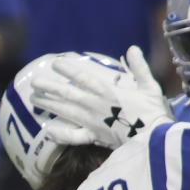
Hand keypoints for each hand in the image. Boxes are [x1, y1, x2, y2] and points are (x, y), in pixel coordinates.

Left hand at [30, 45, 172, 148]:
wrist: (155, 140)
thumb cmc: (155, 112)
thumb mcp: (150, 86)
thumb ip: (139, 67)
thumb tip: (131, 48)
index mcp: (108, 91)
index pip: (83, 78)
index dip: (67, 70)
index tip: (54, 64)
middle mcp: (95, 105)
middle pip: (67, 95)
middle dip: (49, 88)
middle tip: (34, 82)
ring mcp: (92, 122)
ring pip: (65, 112)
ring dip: (48, 105)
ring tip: (33, 99)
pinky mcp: (94, 137)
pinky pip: (73, 136)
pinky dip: (61, 134)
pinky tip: (48, 131)